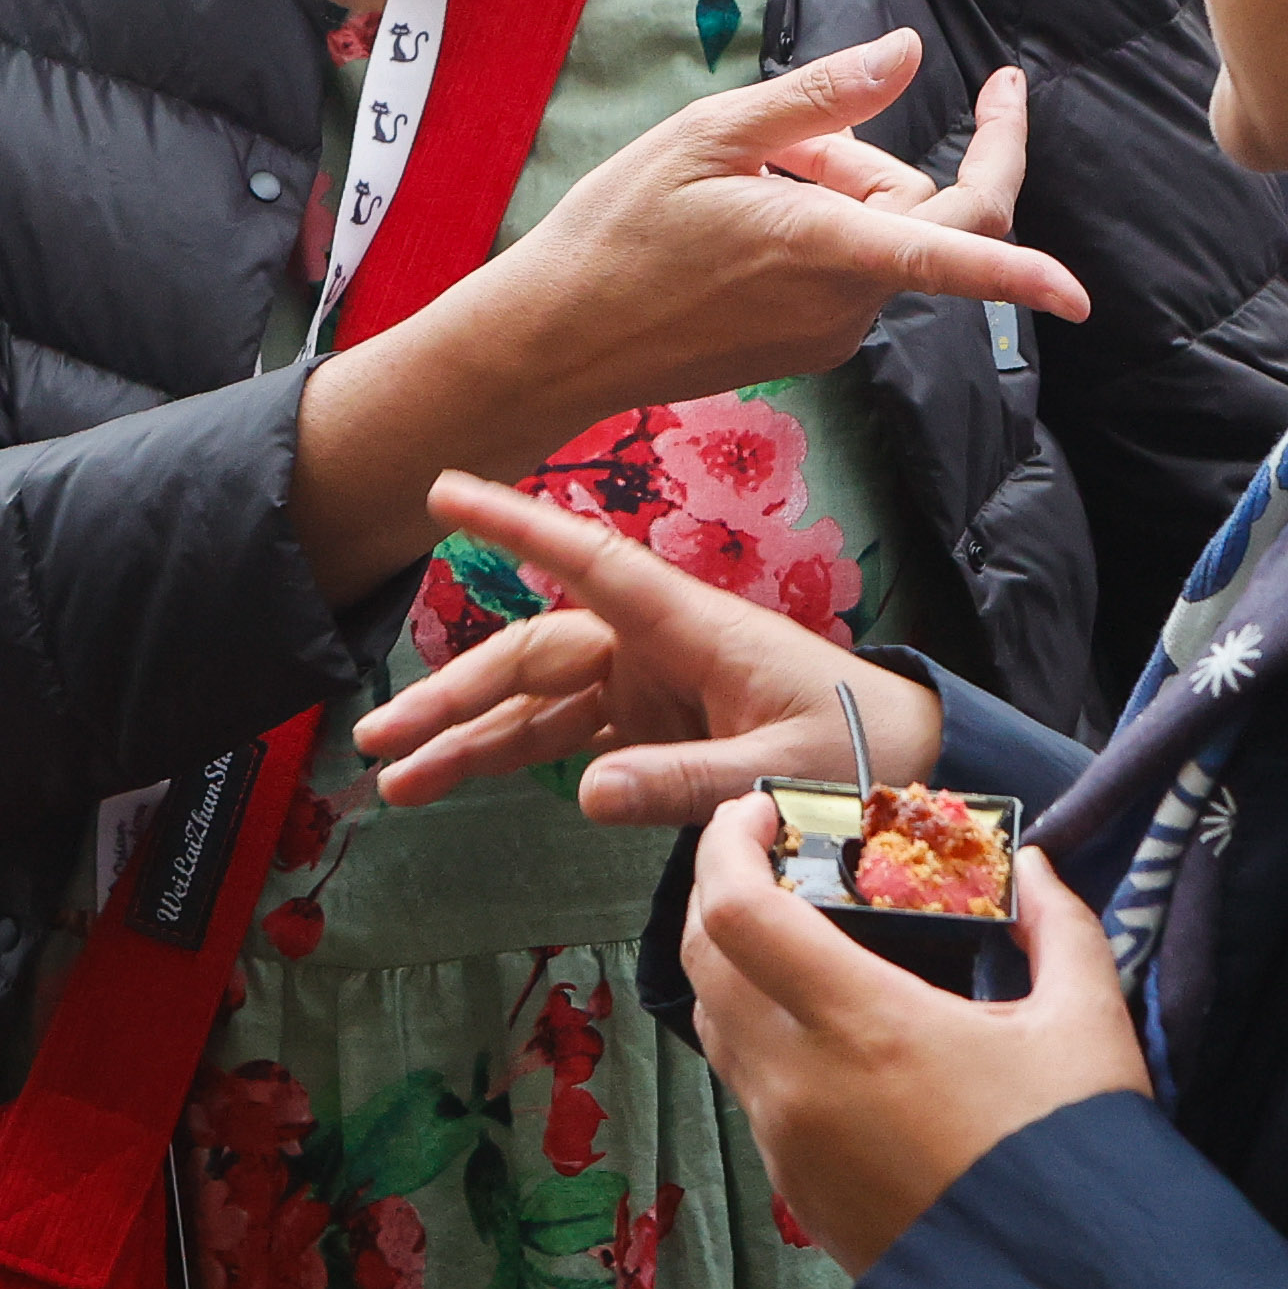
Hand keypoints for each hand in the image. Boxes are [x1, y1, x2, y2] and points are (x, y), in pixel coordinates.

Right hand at [294, 34, 1084, 593]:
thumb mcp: (708, 137)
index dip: (1028, 271)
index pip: (960, 252)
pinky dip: (814, 232)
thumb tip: (909, 55)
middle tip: (784, 136)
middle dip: (872, 159)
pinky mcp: (804, 348)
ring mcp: (827, 334)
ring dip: (834, 193)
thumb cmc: (616, 231)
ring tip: (735, 182)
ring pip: (878, 240)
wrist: (553, 343)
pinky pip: (845, 273)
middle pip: (917, 214)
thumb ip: (820, 98)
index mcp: (829, 250)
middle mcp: (844, 304)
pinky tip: (734, 222)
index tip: (1081, 292)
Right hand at [361, 470, 944, 827]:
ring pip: (535, 701)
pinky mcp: (649, 721)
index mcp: (688, 627)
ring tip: (395, 778)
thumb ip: (688, 781)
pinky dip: (510, 756)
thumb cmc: (859, 745)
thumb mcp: (782, 771)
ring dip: (466, 737)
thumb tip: (588, 795)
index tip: (442, 493)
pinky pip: (564, 735)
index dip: (514, 526)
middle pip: (533, 654)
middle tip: (378, 735)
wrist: (909, 757)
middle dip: (452, 695)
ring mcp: (646, 684)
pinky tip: (456, 779)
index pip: (587, 562)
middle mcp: (653, 645)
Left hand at [677, 806, 1144, 1277]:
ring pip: (714, 1024)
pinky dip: (755, 1029)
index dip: (726, 845)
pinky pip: (746, 1084)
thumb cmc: (1072, 1159)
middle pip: (703, 959)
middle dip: (718, 890)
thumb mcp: (1086, 1024)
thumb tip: (1035, 869)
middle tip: (771, 857)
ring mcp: (787, 1143)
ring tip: (792, 928)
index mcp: (863, 1027)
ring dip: (731, 961)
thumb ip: (1060, 927)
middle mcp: (800, 1084)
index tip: (758, 811)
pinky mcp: (794, 1189)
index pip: (735, 912)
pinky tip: (818, 1020)